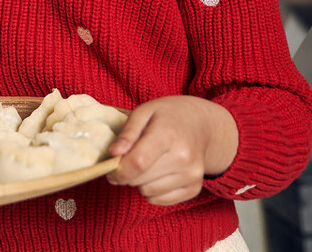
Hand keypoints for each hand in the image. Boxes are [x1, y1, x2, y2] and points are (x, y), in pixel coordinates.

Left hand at [107, 95, 238, 205]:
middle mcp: (184, 158)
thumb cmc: (167, 116)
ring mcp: (192, 175)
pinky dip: (152, 190)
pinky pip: (160, 200)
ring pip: (148, 192)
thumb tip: (113, 154)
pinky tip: (157, 173)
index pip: (138, 163)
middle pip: (140, 180)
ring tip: (146, 163)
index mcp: (168, 135)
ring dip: (139, 182)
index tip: (110, 166)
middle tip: (127, 161)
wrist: (201, 125)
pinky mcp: (195, 188)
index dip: (118, 169)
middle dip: (126, 174)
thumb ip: (127, 133)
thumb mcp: (144, 112)